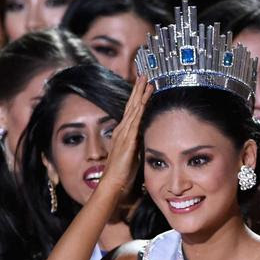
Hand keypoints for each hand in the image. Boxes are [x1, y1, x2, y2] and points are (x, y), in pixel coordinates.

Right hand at [98, 75, 152, 196]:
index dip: (136, 98)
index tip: (143, 86)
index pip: (131, 112)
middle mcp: (122, 130)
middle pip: (131, 106)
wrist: (113, 183)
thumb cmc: (122, 174)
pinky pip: (135, 120)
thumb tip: (145, 140)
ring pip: (134, 109)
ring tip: (146, 81)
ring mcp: (124, 134)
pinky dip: (140, 108)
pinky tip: (145, 99)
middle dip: (137, 90)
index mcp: (122, 134)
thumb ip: (137, 145)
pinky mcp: (128, 139)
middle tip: (144, 76)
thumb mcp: (132, 155)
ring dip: (140, 94)